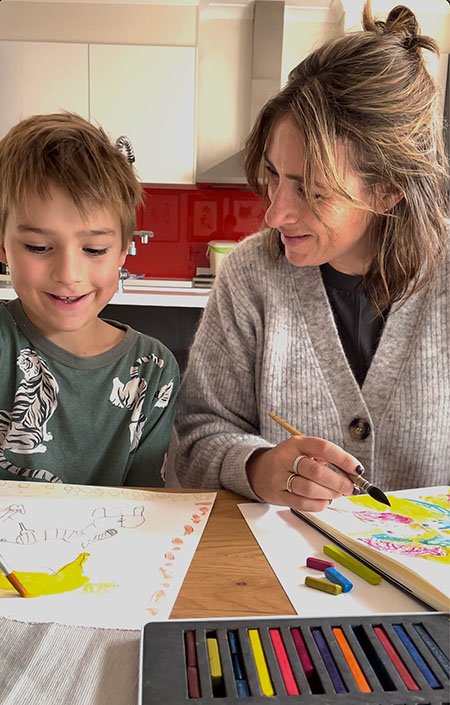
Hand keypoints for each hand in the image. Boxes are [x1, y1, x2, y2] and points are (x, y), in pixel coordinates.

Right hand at [246, 436, 361, 511]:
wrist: (258, 471)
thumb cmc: (289, 461)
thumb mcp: (303, 451)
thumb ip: (325, 459)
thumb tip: (352, 473)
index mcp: (296, 443)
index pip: (323, 448)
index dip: (343, 459)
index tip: (357, 469)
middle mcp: (286, 458)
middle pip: (317, 471)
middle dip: (339, 482)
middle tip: (351, 487)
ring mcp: (279, 477)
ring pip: (309, 489)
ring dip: (329, 494)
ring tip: (338, 494)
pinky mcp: (277, 495)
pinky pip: (301, 503)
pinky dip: (318, 504)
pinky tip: (324, 501)